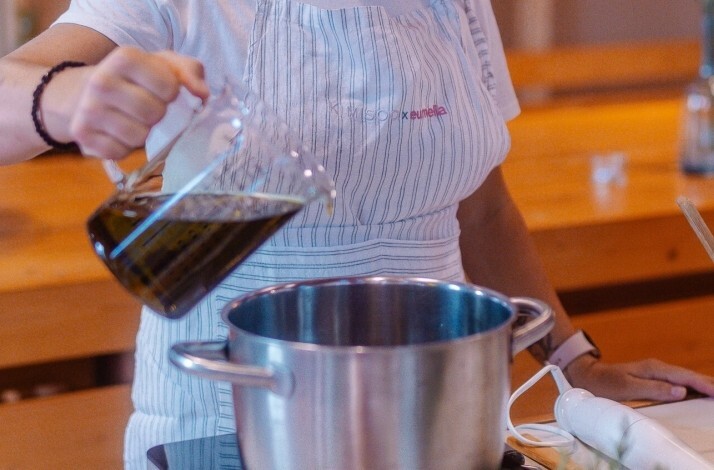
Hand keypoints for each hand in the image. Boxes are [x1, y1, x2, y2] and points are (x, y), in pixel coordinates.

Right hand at [45, 47, 209, 159]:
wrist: (86, 94)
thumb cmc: (137, 80)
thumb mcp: (165, 66)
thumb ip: (189, 72)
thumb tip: (201, 94)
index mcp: (125, 57)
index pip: (169, 87)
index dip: (173, 94)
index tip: (164, 92)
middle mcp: (101, 81)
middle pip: (154, 113)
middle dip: (160, 116)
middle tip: (151, 110)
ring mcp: (88, 108)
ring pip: (139, 137)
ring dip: (145, 135)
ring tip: (135, 121)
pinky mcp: (82, 134)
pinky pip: (120, 152)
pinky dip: (125, 148)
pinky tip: (119, 133)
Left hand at [564, 354, 713, 401]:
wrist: (587, 376)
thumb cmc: (605, 384)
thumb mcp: (627, 388)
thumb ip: (654, 389)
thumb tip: (681, 391)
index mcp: (654, 369)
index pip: (685, 377)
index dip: (704, 385)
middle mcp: (657, 367)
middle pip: (689, 375)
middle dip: (708, 383)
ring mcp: (655, 371)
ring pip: (685, 378)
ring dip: (702, 384)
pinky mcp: (653, 377)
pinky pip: (678, 381)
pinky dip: (691, 386)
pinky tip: (698, 391)